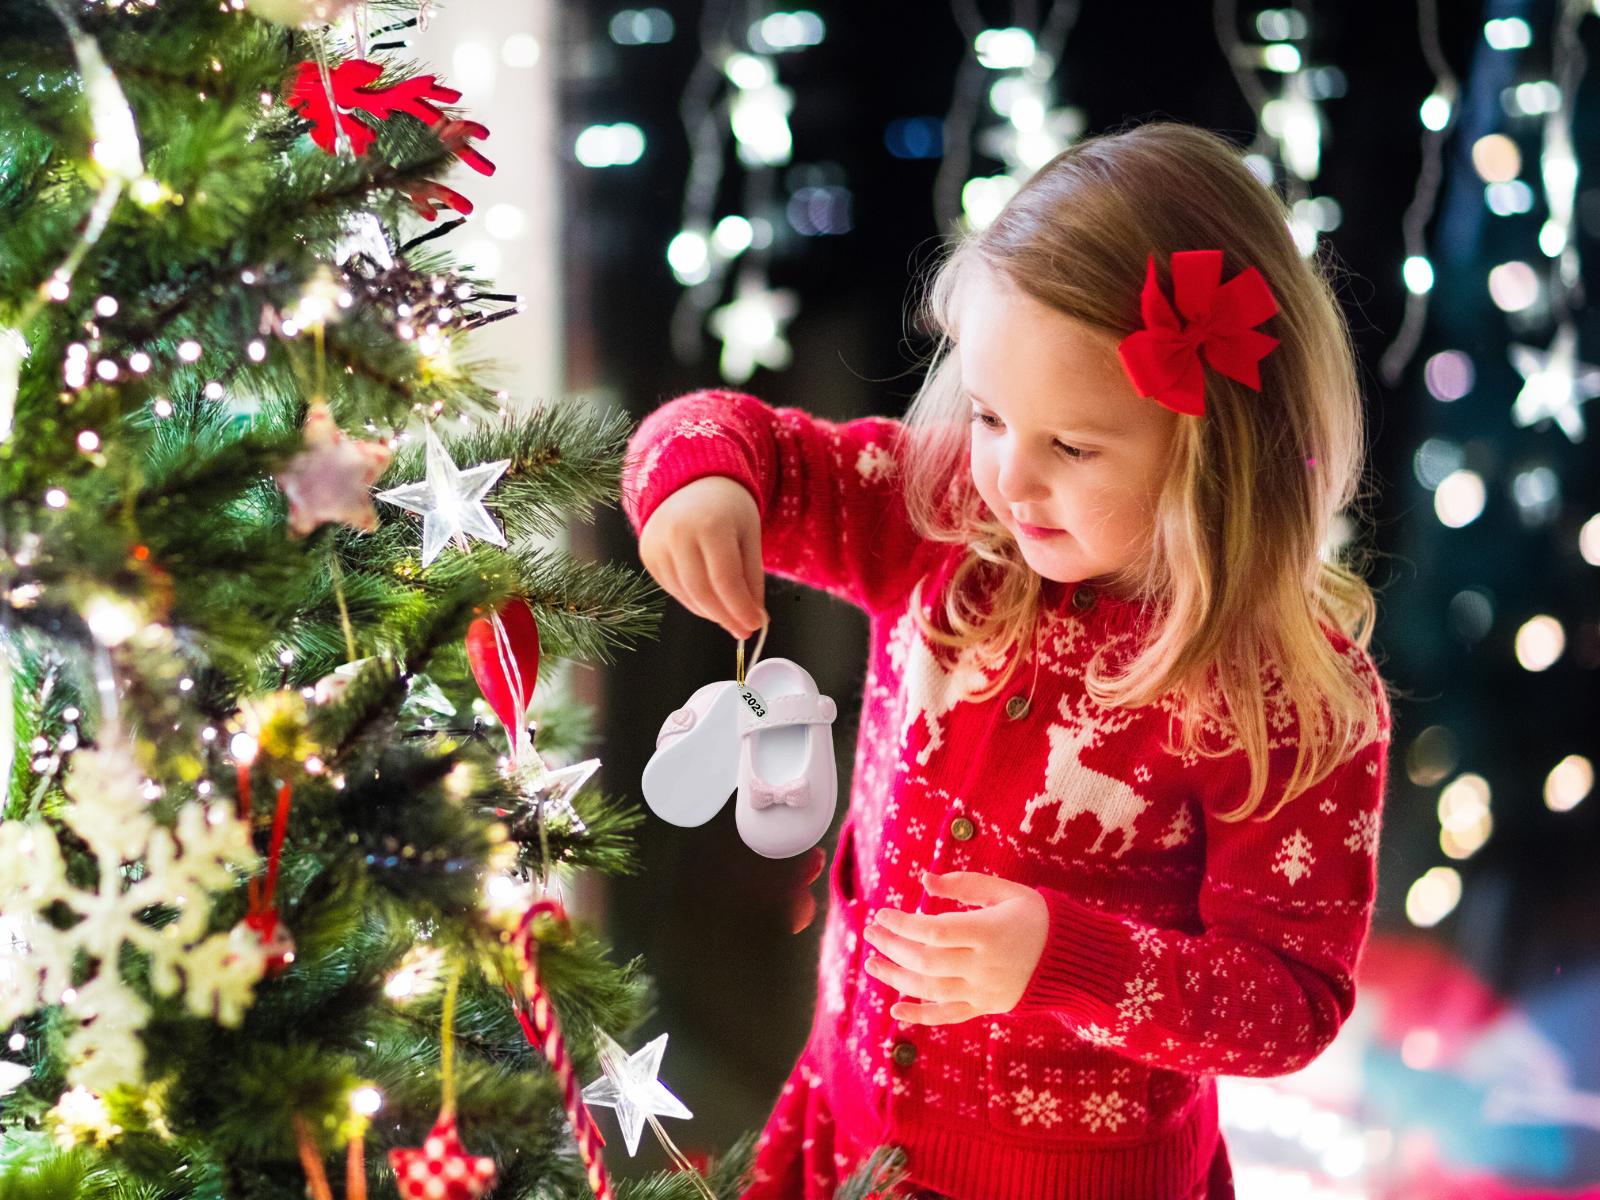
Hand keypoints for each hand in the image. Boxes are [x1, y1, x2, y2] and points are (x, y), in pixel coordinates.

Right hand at [638, 475, 767, 639]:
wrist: (691, 482)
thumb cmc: (727, 509)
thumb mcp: (749, 536)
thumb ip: (752, 578)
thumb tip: (755, 619)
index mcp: (710, 524)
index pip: (725, 580)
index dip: (740, 608)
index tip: (755, 625)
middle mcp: (678, 533)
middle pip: (702, 592)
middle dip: (725, 617)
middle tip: (744, 630)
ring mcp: (657, 544)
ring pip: (686, 595)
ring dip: (710, 612)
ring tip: (729, 615)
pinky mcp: (647, 554)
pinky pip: (673, 589)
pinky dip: (694, 601)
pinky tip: (709, 600)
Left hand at [861, 870, 1048, 1025]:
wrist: (1073, 959)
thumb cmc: (1036, 917)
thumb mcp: (1007, 891)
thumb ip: (965, 884)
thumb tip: (925, 880)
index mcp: (989, 932)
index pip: (934, 932)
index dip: (903, 924)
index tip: (882, 913)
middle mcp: (984, 966)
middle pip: (926, 961)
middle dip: (892, 947)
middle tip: (870, 933)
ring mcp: (984, 991)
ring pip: (930, 990)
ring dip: (896, 978)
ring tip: (872, 964)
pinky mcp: (986, 1007)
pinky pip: (948, 1016)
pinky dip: (920, 1016)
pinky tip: (895, 1011)